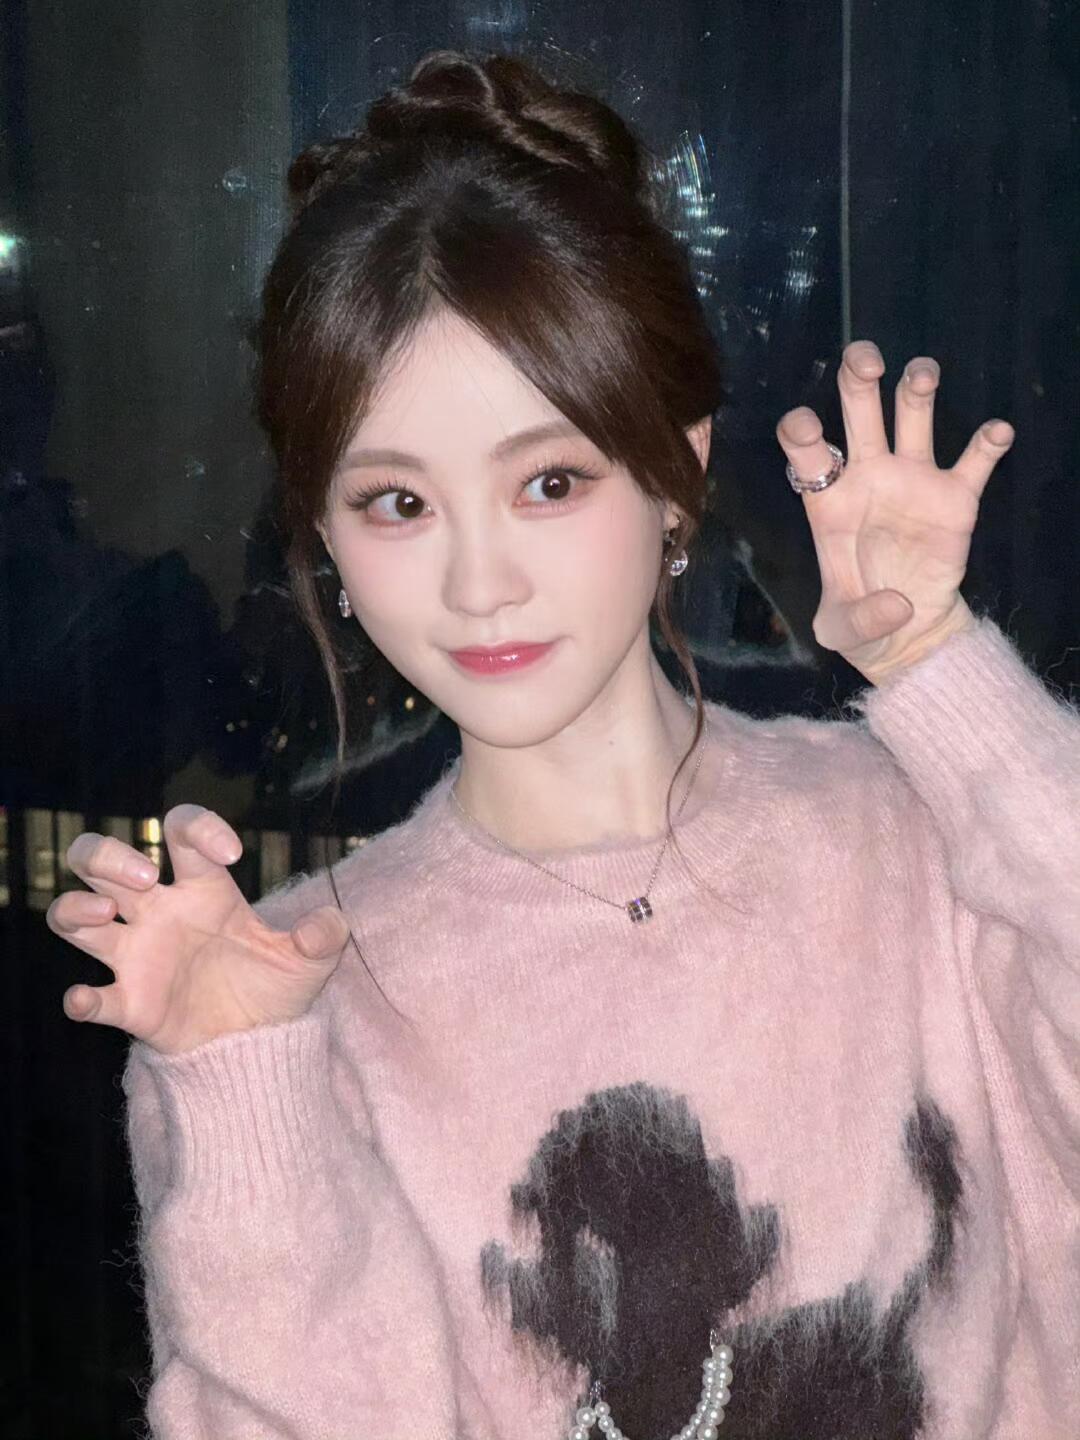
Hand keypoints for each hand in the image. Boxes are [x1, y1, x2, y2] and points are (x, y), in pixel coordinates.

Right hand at [48, 804, 351, 1055]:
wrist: (258, 1048)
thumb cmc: (274, 989)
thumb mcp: (310, 962)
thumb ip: (324, 937)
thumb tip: (331, 924)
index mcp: (203, 890)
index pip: (182, 833)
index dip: (200, 827)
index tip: (233, 854)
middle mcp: (159, 913)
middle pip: (101, 860)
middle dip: (110, 856)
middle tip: (145, 878)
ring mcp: (137, 956)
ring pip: (71, 913)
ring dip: (74, 907)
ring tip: (105, 916)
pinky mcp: (129, 1004)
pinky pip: (89, 998)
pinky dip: (80, 999)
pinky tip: (87, 999)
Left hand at [775, 340, 1014, 684]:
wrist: (908, 632)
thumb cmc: (860, 619)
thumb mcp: (842, 631)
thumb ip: (857, 619)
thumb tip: (897, 605)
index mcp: (829, 499)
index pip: (808, 450)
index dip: (802, 431)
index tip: (805, 425)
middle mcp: (869, 476)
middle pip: (859, 411)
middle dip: (857, 378)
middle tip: (864, 360)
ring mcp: (913, 481)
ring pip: (913, 417)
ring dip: (917, 388)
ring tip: (922, 372)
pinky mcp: (956, 498)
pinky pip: (974, 462)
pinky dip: (987, 443)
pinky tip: (996, 432)